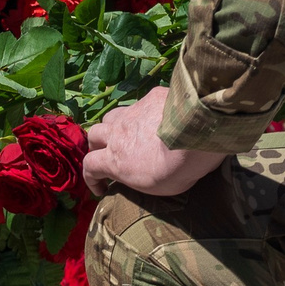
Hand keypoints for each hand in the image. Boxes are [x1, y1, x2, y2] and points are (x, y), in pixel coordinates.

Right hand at [82, 87, 224, 199]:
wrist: (194, 135)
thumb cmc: (176, 169)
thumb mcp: (153, 187)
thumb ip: (136, 177)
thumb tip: (134, 173)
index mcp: (114, 159)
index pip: (89, 166)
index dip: (92, 178)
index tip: (102, 188)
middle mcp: (117, 132)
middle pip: (94, 135)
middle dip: (97, 146)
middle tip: (108, 154)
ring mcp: (133, 112)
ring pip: (112, 116)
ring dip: (114, 127)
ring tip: (126, 134)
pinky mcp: (151, 97)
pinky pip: (141, 104)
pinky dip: (143, 114)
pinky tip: (158, 118)